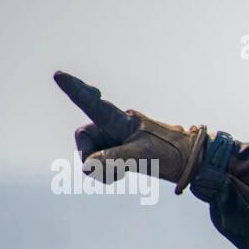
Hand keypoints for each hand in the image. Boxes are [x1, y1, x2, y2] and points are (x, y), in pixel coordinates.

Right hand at [54, 71, 208, 194]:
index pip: (94, 105)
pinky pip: (99, 163)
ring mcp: (115, 139)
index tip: (59, 75)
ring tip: (122, 172)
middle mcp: (114, 126)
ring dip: (100, 167)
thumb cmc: (170, 153)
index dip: (75, 90)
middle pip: (83, 136)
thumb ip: (114, 158)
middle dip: (88, 154)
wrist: (190, 162)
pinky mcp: (118, 152)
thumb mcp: (143, 155)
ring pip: (90, 153)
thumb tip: (88, 166)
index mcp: (121, 120)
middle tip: (110, 168)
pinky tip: (121, 173)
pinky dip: (105, 172)